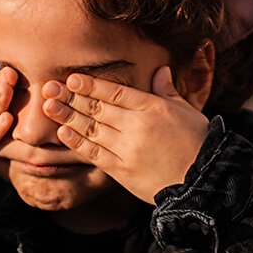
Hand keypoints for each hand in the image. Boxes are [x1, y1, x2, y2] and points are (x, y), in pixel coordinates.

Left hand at [42, 67, 208, 203]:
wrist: (204, 182)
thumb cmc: (198, 143)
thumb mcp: (187, 111)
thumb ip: (168, 91)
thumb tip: (159, 70)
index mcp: (153, 108)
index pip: (116, 92)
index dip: (91, 85)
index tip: (72, 78)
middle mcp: (136, 127)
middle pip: (97, 108)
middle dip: (70, 97)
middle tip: (48, 87)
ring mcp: (127, 150)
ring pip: (91, 129)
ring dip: (67, 116)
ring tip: (48, 106)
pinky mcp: (122, 171)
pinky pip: (94, 154)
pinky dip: (77, 142)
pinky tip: (63, 132)